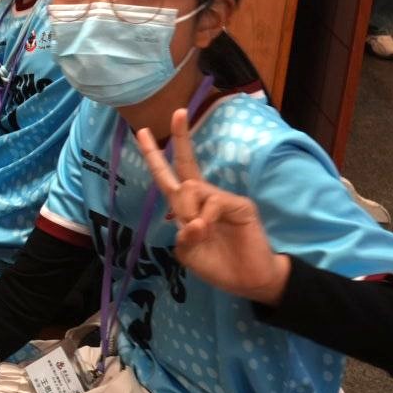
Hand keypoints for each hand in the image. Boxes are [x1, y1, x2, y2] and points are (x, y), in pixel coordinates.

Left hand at [136, 108, 289, 305]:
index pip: (169, 177)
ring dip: (188, 210)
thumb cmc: (217, 265)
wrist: (248, 280)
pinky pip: (213, 202)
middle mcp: (204, 197)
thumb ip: (183, 236)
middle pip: (187, 163)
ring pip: (191, 187)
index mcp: (187, 207)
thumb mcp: (189, 253)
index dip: (155, 156)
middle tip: (179, 112)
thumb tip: (191, 220)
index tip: (143, 132)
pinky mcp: (240, 205)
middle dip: (180, 138)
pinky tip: (208, 230)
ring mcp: (222, 199)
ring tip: (199, 231)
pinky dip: (204, 218)